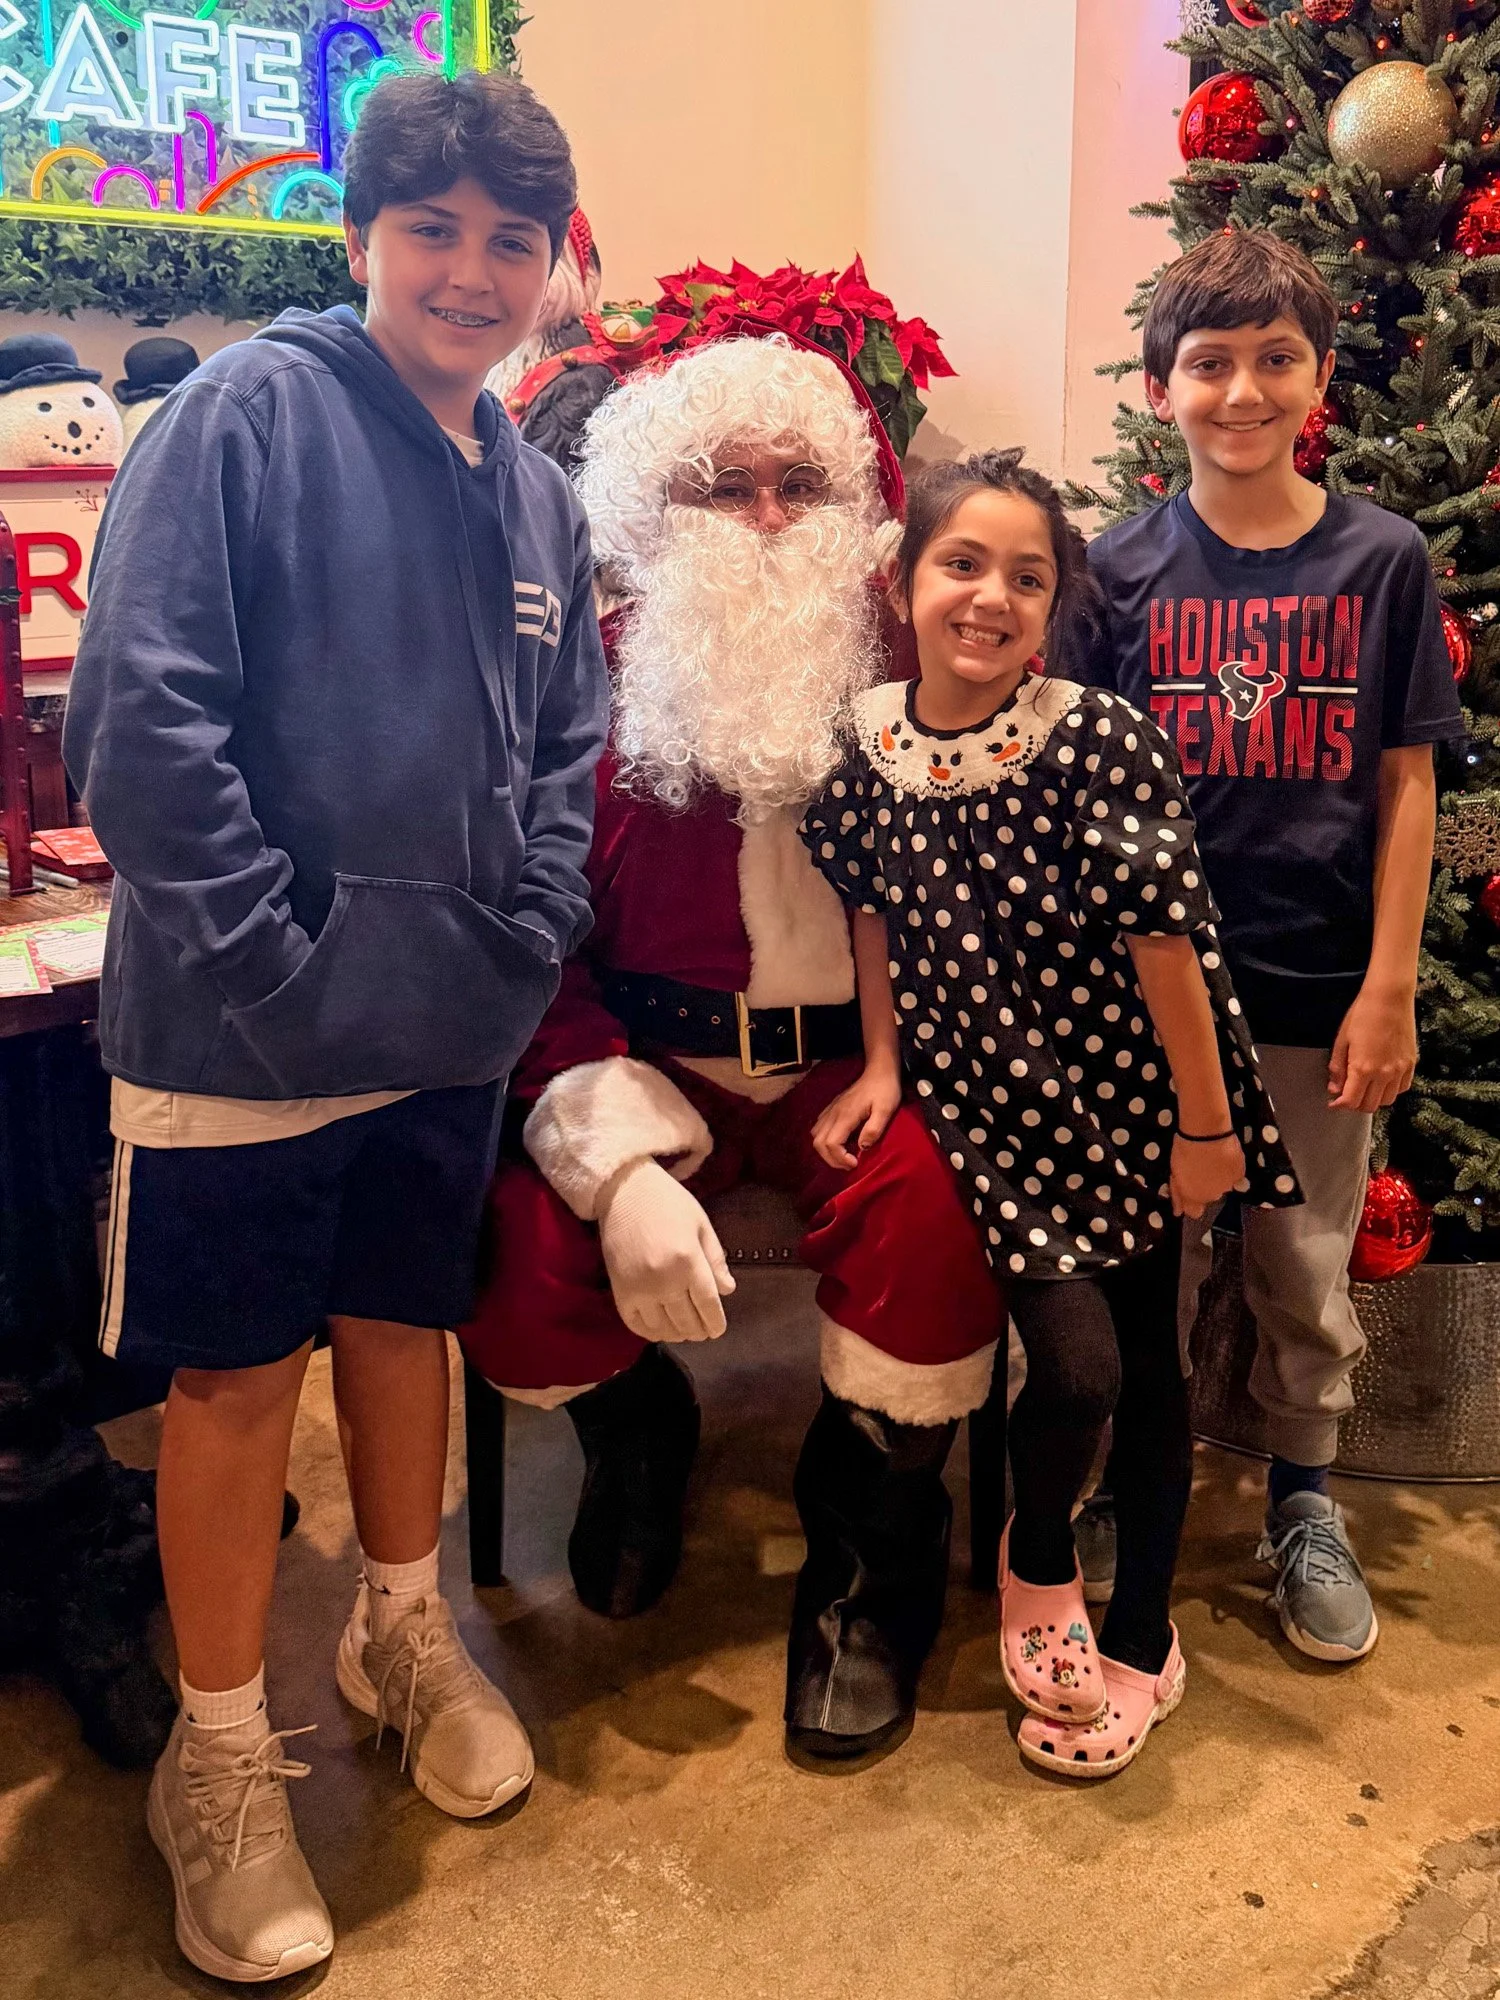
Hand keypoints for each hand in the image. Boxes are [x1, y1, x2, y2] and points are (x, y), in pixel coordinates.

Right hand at [596, 1157, 735, 1340]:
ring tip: (684, 1331)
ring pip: (663, 1327)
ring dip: (677, 1334)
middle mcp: (664, 1280)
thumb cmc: (669, 1203)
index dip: (715, 1322)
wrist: (624, 1191)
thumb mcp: (701, 1225)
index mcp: (688, 1261)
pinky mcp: (620, 1291)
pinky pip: (636, 1324)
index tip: (718, 1330)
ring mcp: (639, 1288)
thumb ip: (715, 1260)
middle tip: (703, 1331)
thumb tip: (727, 1291)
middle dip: (699, 1331)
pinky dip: (651, 1332)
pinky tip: (660, 1329)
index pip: (708, 1305)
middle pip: (687, 1320)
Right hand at [811, 1063, 903, 1170]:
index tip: (855, 1163)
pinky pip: (819, 1127)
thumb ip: (874, 1129)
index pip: (831, 1143)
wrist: (879, 1071)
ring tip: (843, 1156)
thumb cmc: (885, 1090)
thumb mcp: (886, 1110)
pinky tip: (839, 1142)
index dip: (840, 1158)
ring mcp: (831, 1110)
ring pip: (815, 1136)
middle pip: (818, 1143)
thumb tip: (862, 1147)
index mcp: (845, 1115)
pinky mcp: (832, 1108)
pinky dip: (824, 1140)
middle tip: (849, 1164)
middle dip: (831, 1159)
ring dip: (826, 1151)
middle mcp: (833, 1113)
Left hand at [1169, 1133, 1244, 1218]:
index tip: (1189, 1188)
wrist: (1206, 1133)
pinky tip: (1225, 1158)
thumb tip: (1178, 1212)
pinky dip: (1231, 1170)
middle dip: (1204, 1186)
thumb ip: (1178, 1194)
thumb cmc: (1184, 1151)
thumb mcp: (1175, 1173)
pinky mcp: (1240, 1173)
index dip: (1191, 1202)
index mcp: (1194, 1197)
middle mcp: (1213, 1196)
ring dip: (1218, 1178)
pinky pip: (1235, 1176)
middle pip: (1209, 1196)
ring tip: (1213, 1160)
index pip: (1194, 1212)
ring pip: (1223, 1186)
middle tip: (1200, 1168)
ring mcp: (1228, 1185)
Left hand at [1328, 988, 1417, 1111]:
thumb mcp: (1342, 1040)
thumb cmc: (1363, 1014)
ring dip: (1373, 1098)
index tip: (1333, 1103)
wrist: (1390, 998)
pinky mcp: (1411, 1064)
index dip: (1339, 1105)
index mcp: (1363, 1068)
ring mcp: (1400, 1070)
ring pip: (1387, 1101)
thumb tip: (1334, 1088)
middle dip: (1355, 1104)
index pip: (1351, 1101)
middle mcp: (1384, 1073)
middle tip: (1347, 1094)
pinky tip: (1381, 1081)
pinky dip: (1390, 1090)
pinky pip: (1402, 1088)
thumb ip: (1337, 1068)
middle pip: (1369, 1106)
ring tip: (1364, 1087)